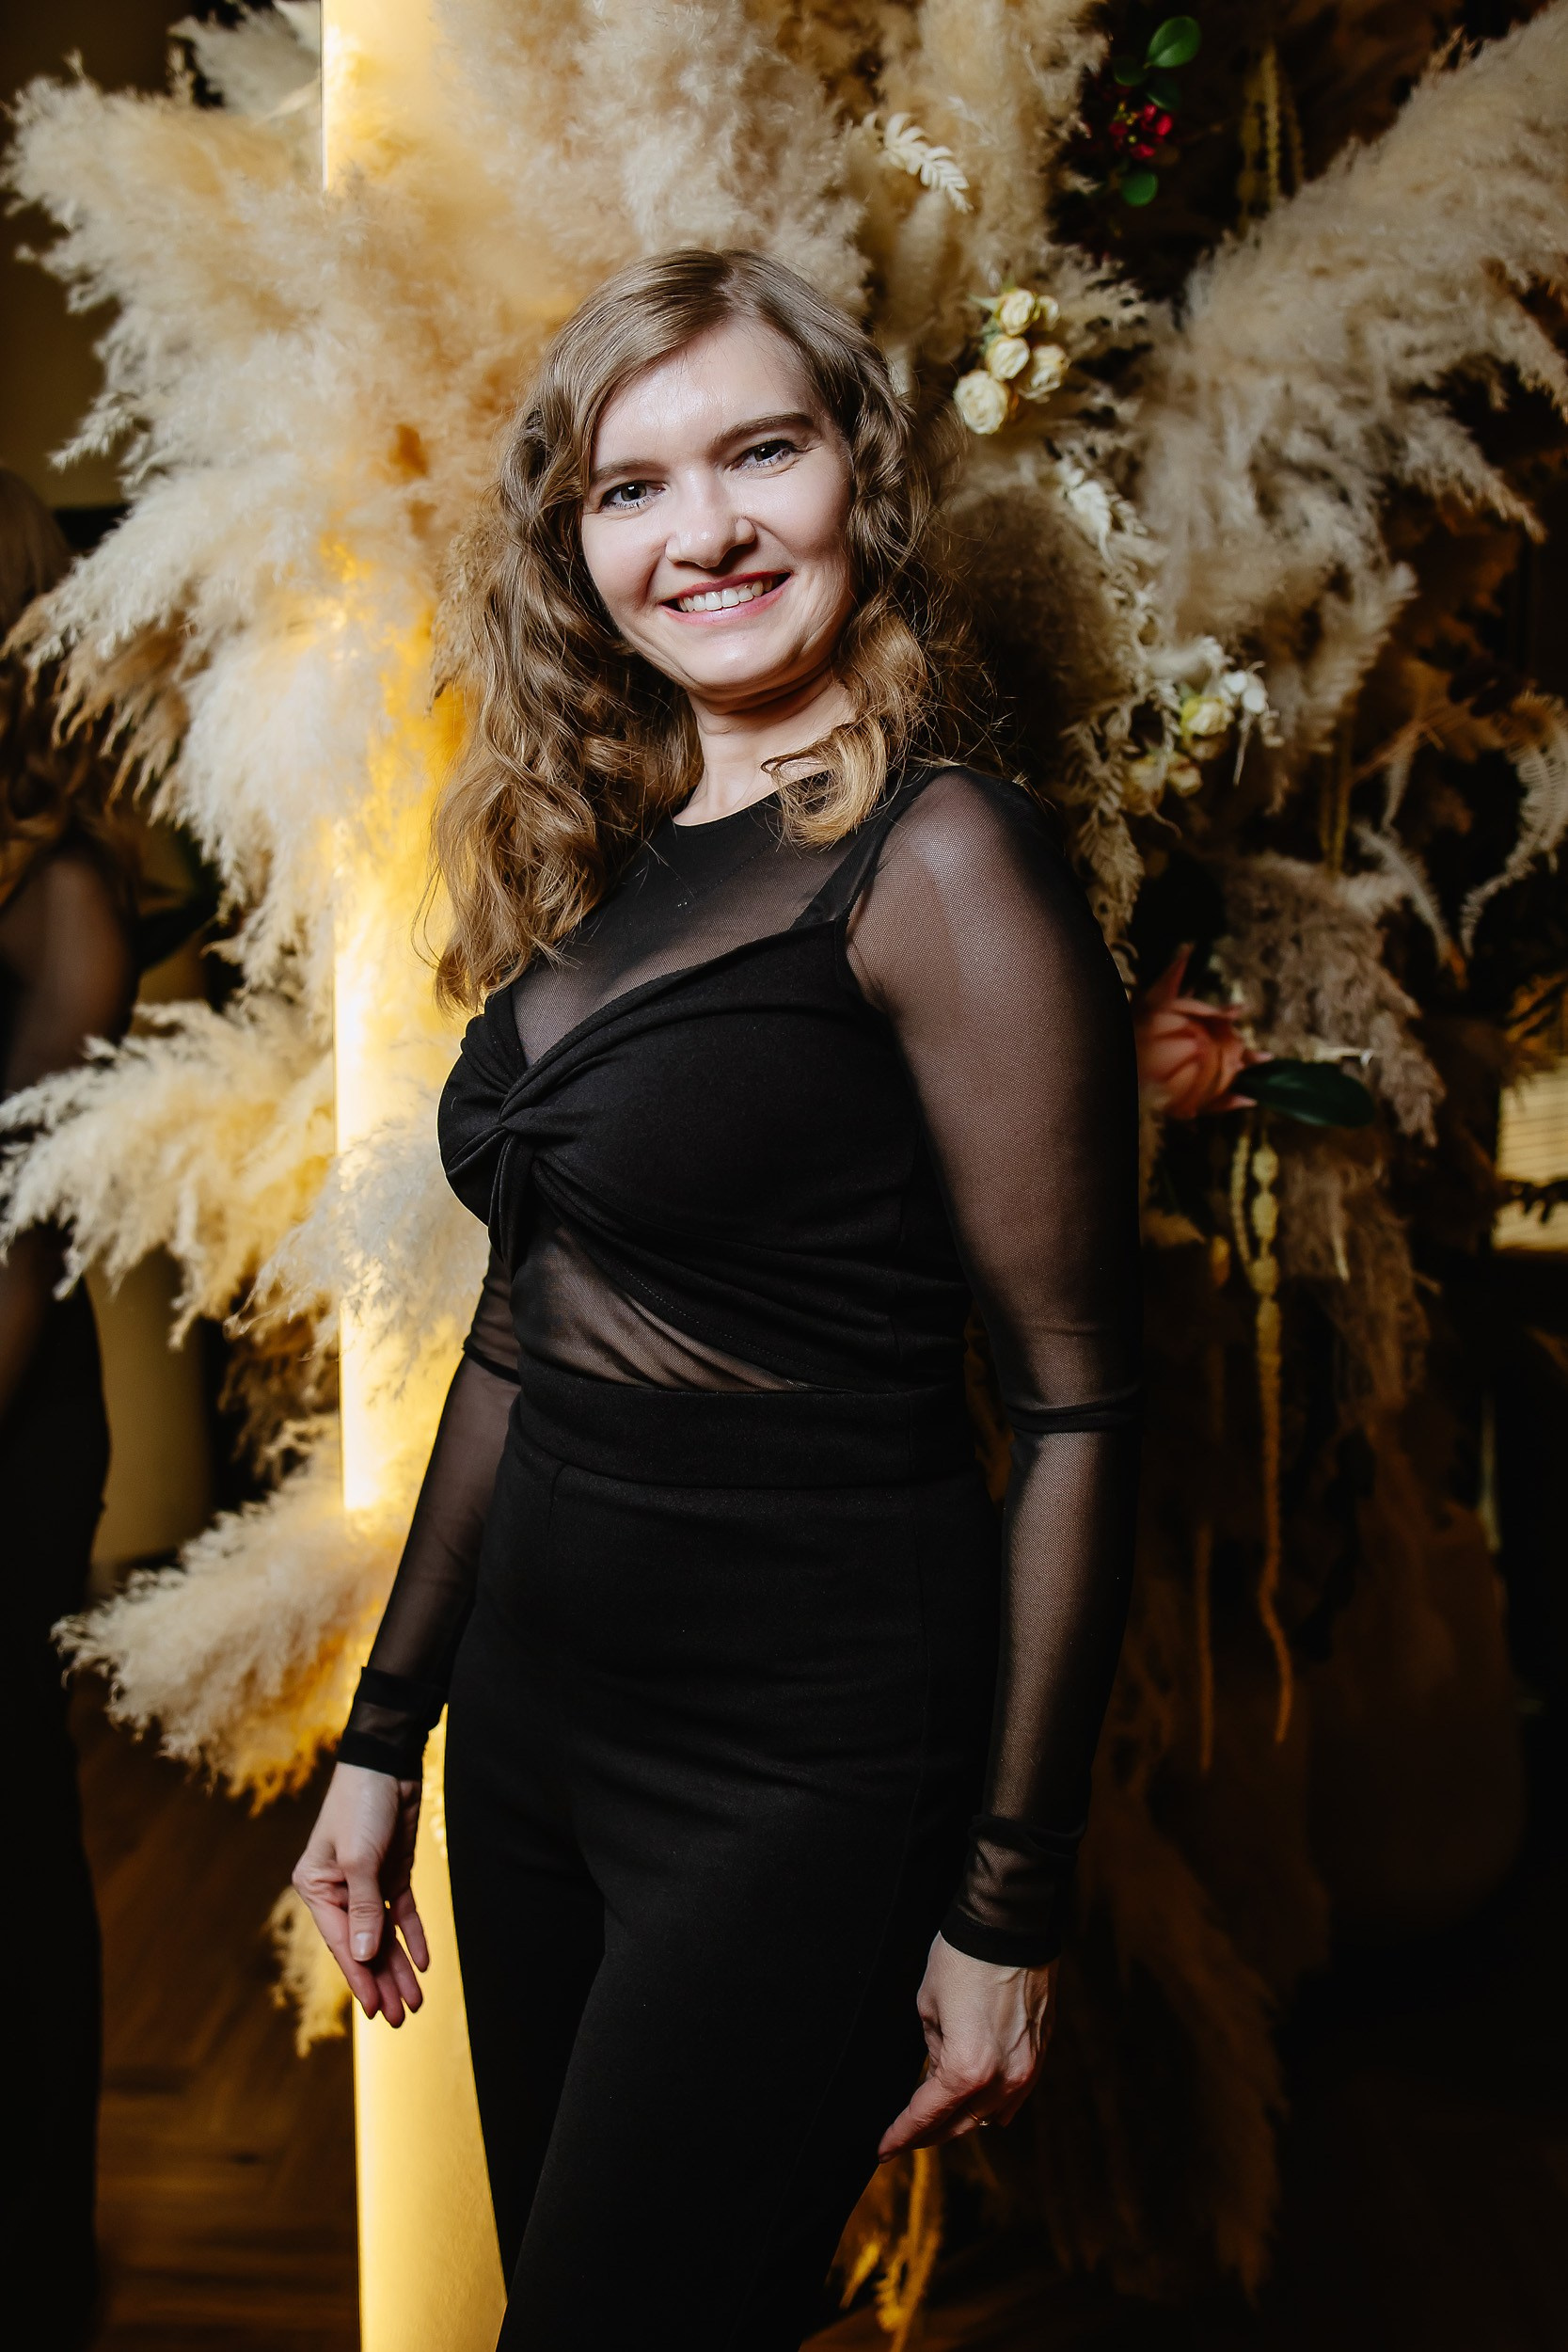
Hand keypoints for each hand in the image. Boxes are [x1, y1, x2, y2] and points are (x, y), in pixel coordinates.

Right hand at [292, 1762, 428, 2025]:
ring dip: (400, 1966)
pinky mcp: (391, 1873)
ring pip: (384, 1935)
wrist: (387, 1765)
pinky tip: (424, 1962)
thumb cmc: (360, 1807)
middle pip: (364, 1945)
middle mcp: (340, 1891)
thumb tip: (363, 1955)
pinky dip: (413, 1936)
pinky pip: (402, 1913)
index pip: (342, 1943)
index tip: (377, 2011)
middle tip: (402, 2017)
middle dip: (384, 1981)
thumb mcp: (359, 1860)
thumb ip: (363, 1909)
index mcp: (317, 1889)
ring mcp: (367, 1883)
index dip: (361, 1979)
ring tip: (416, 2002)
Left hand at [877, 1933, 1055, 2158]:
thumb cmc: (962, 1959)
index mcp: (966, 2070)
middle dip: (929, 2134)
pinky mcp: (1040, 2053)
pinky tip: (974, 2103)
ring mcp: (1026, 2070)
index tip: (883, 2149)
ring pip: (989, 2116)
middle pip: (959, 2125)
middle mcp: (1002, 2080)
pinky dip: (991, 2104)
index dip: (901, 2135)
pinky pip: (1014, 2096)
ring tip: (935, 2119)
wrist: (1010, 1925)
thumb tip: (938, 2075)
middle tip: (904, 2138)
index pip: (926, 2116)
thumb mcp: (928, 2008)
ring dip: (961, 2119)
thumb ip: (932, 2053)